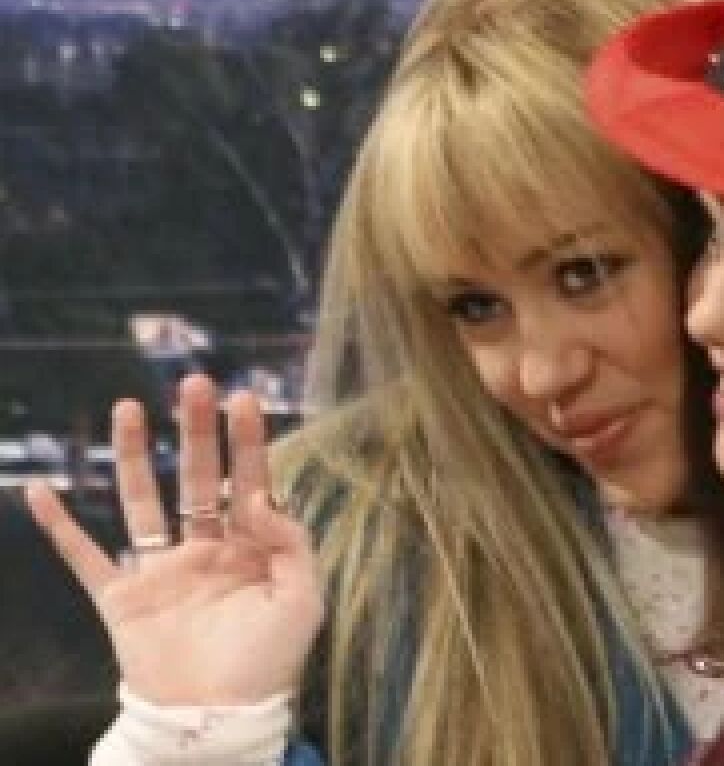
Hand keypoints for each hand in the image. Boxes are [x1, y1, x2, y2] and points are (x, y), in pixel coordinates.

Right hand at [27, 374, 323, 705]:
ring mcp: (161, 571)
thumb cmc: (270, 664)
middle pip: (198, 478)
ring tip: (130, 407)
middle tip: (195, 383)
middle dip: (197, 431)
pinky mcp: (121, 598)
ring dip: (133, 456)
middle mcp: (205, 551)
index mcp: (252, 550)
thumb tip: (260, 497)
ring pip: (143, 501)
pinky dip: (60, 526)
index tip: (244, 397)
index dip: (247, 441)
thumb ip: (291, 543)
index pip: (250, 482)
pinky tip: (41, 491)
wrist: (216, 720)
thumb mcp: (303, 601)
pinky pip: (84, 557)